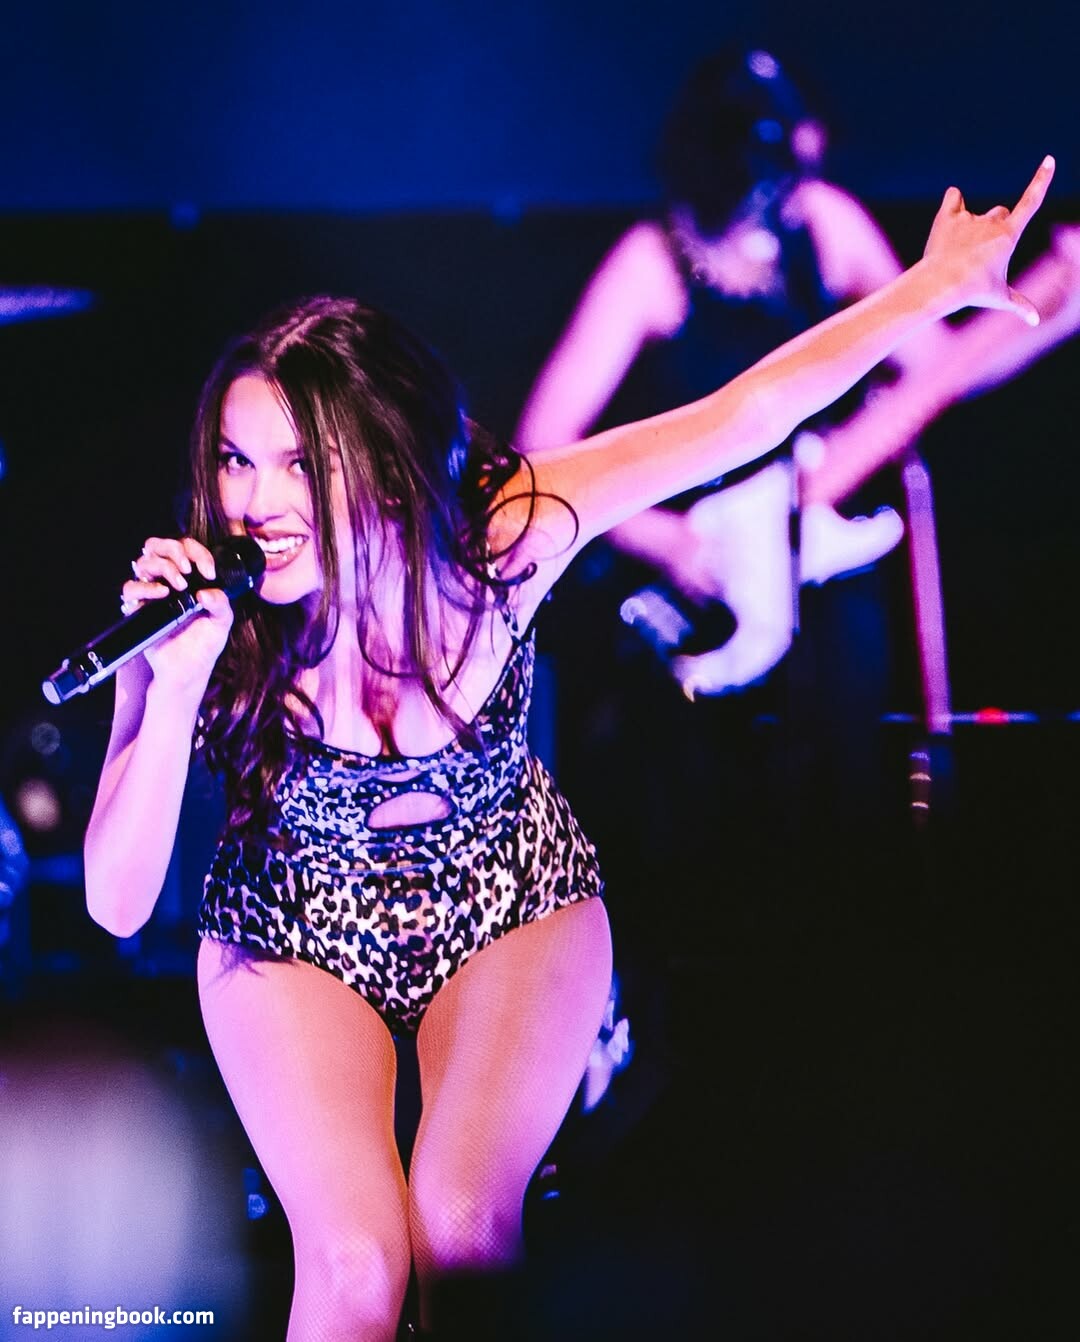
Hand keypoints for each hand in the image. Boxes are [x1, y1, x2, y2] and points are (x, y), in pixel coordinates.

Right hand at [120, 536, 233, 694]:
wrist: (188, 669)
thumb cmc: (204, 644)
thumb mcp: (222, 622)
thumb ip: (222, 603)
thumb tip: (206, 592)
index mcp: (189, 578)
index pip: (186, 548)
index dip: (197, 553)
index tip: (209, 572)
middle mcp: (168, 580)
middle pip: (158, 546)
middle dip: (173, 550)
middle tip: (187, 568)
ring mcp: (152, 592)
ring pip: (144, 562)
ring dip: (163, 567)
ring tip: (180, 585)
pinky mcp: (139, 608)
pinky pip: (131, 588)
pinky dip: (145, 587)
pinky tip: (162, 593)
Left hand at [923, 156, 1054, 325]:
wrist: (939, 286)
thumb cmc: (972, 292)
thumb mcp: (999, 297)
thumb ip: (1019, 304)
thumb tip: (1035, 321)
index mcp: (1009, 235)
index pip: (1031, 202)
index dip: (1041, 180)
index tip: (1049, 160)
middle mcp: (991, 221)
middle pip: (1000, 213)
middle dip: (995, 226)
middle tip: (980, 253)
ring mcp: (968, 217)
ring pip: (975, 213)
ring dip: (970, 225)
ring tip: (957, 252)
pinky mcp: (947, 216)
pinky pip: (953, 198)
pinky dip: (952, 204)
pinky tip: (949, 216)